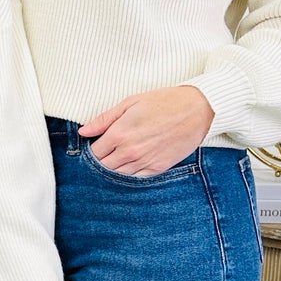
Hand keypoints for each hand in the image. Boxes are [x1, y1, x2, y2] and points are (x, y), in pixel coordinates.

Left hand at [79, 85, 213, 176]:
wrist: (197, 110)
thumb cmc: (163, 102)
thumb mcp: (130, 103)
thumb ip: (104, 119)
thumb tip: (84, 132)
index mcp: (119, 134)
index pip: (94, 152)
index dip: (90, 150)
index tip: (93, 147)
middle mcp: (129, 152)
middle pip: (103, 167)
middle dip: (99, 163)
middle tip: (102, 155)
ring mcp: (144, 162)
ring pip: (117, 176)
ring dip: (112, 171)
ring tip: (114, 161)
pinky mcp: (157, 168)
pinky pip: (135, 179)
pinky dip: (129, 175)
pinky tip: (129, 167)